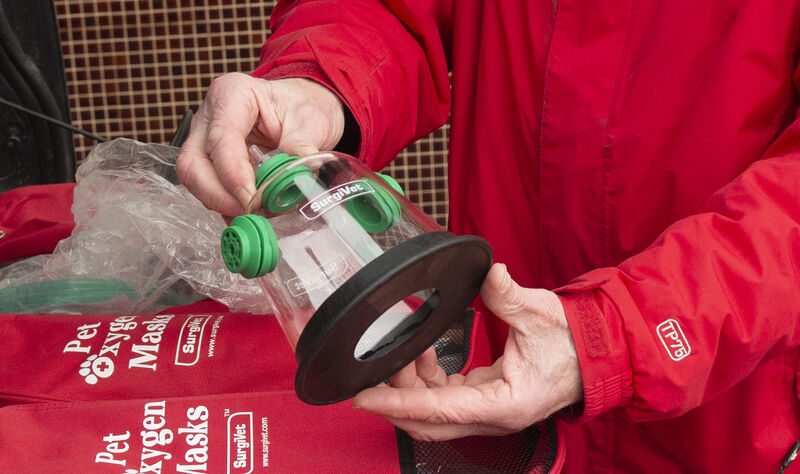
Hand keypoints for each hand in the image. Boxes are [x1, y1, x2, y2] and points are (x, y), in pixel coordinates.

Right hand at [177, 73, 344, 215]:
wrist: (300, 109)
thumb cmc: (301, 106)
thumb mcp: (310, 120)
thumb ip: (302, 148)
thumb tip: (298, 177)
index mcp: (232, 94)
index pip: (221, 137)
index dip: (232, 173)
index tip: (250, 197)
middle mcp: (210, 117)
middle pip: (193, 163)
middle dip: (217, 195)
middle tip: (249, 211)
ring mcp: (206, 141)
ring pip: (196, 180)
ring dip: (224, 203)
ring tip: (258, 211)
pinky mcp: (212, 163)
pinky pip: (210, 190)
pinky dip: (229, 206)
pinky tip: (252, 211)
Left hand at [352, 263, 582, 440]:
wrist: (596, 353)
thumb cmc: (572, 340)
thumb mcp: (540, 313)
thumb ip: (508, 295)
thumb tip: (490, 272)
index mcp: (504, 404)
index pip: (438, 411)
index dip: (397, 404)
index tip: (365, 397)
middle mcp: (493, 417)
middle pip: (428, 422)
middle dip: (397, 398)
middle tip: (377, 366)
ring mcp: (488, 413)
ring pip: (434, 414)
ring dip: (411, 387)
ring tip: (406, 349)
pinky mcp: (485, 401)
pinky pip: (445, 401)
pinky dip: (427, 382)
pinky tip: (424, 354)